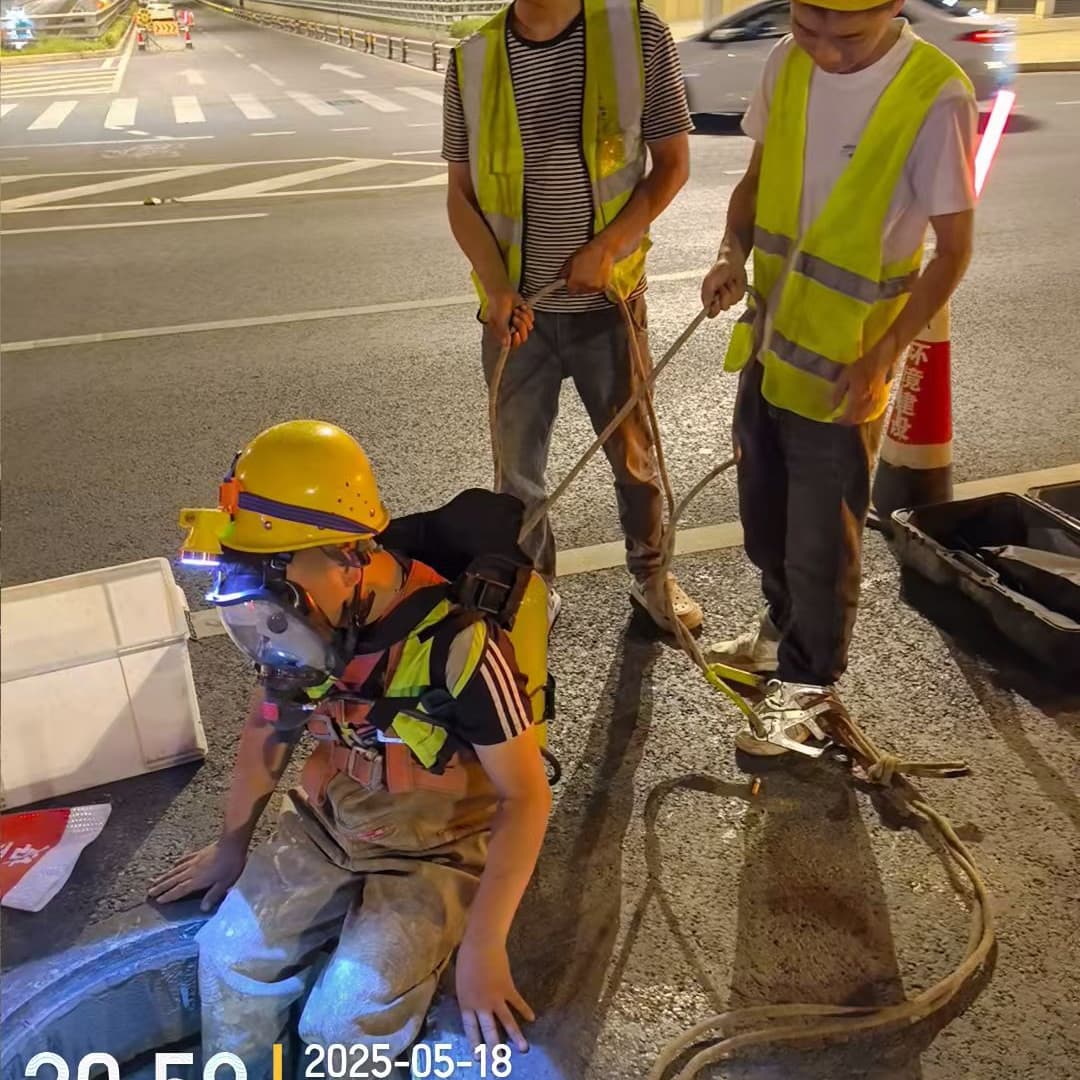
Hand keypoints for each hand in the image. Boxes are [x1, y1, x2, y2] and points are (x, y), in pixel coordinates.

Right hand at [147, 838, 245, 910]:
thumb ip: (213, 895)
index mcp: (197, 880)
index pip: (180, 890)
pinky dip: (177, 864)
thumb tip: (202, 909)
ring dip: (164, 876)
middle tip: (149, 892)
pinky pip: (184, 859)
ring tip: (154, 881)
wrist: (232, 843)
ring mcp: (194, 860)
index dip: (169, 895)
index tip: (158, 900)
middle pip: (173, 880)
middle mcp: (192, 871)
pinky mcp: (199, 853)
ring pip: (176, 870)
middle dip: (161, 887)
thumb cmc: (231, 865)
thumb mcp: (224, 883)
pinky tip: (173, 865)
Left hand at [456, 940, 534, 1054]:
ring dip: (515, 1036)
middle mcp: (481, 1005)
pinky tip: (532, 1018)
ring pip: (506, 1021)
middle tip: (497, 1063)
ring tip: (523, 1049)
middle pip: (488, 1031)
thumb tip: (472, 1005)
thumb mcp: (461, 981)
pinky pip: (517, 1002)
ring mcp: (496, 998)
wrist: (481, 945)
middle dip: (493, 1049)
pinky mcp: (508, 988)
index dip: (474, 1044)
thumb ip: (467, 996)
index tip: (477, 1058)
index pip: (470, 1030)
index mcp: (466, 1003)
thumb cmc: (466, 959)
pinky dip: (525, 1010)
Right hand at [487, 289, 534, 348]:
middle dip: (520, 325)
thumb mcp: (499, 321)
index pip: (513, 344)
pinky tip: (520, 307)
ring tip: (515, 311)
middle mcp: (512, 331)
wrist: (503, 292)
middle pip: (523, 337)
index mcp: (504, 334)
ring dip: (522, 316)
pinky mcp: (526, 316)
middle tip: (514, 318)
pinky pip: (532, 318)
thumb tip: (506, 345)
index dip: (516, 340)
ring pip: (529, 326)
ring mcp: (520, 323)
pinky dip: (526, 311)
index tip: (516, 333)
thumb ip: (503, 333)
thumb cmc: (498, 306)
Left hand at [563, 239, 613, 293]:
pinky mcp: (603, 287)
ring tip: (589, 275)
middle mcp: (585, 287)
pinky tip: (596, 276)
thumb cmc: (587, 253)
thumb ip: (565, 272)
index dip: (570, 285)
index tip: (571, 281)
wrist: (604, 250)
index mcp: (576, 281)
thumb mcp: (572, 260)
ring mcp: (595, 288)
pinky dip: (595, 284)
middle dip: (578, 285)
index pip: (570, 290)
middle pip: (579, 292)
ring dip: (587, 285)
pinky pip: (596, 289)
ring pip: (588, 291)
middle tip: (581, 276)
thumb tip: (562, 279)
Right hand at [701, 251, 746, 316]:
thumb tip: (706, 307)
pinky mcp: (739, 295)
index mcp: (710, 300)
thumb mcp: (709, 282)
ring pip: (733, 301)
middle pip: (724, 307)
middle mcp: (719, 301)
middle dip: (724, 295)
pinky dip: (738, 288)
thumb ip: (706, 295)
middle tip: (722, 286)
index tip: (716, 301)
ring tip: (729, 281)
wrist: (732, 262)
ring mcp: (730, 298)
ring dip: (731, 289)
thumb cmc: (719, 270)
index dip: (714, 309)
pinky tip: (734, 282)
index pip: (711, 314)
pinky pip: (740, 296)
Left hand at [831, 334, 898, 424]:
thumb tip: (832, 407)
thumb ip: (838, 393)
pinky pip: (871, 413)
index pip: (848, 416)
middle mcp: (867, 403)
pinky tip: (859, 413)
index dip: (840, 420)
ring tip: (848, 417)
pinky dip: (864, 416)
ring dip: (855, 420)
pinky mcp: (880, 400)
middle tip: (840, 419)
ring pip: (864, 418)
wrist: (880, 361)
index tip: (834, 419)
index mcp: (857, 397)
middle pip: (856, 419)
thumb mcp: (844, 377)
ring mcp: (875, 402)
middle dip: (847, 422)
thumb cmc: (861, 367)